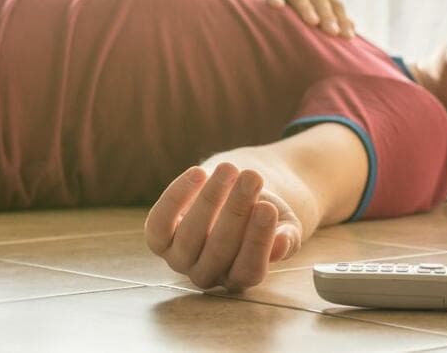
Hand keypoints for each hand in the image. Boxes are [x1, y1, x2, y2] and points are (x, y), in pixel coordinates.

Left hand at [144, 162, 302, 291]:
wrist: (237, 192)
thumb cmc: (263, 211)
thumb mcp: (284, 225)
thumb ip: (286, 238)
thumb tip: (282, 244)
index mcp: (241, 277)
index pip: (248, 269)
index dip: (258, 240)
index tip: (268, 208)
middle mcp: (208, 274)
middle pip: (220, 250)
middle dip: (236, 210)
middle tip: (253, 178)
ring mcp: (180, 258)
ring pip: (189, 236)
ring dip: (210, 199)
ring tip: (229, 169)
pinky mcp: (159, 238)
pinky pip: (160, 223)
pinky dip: (177, 196)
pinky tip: (198, 173)